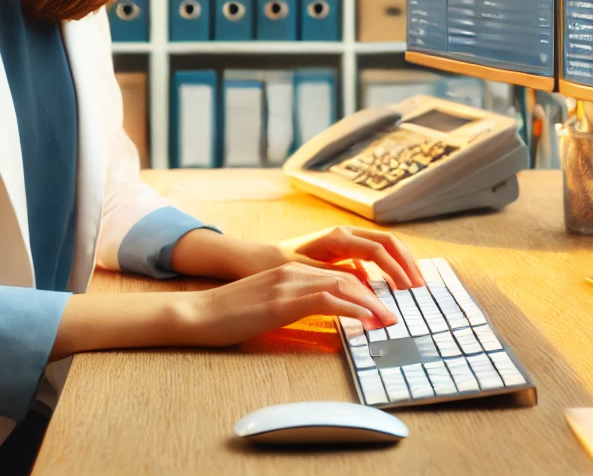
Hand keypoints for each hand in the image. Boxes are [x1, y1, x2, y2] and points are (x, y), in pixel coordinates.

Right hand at [172, 262, 398, 346]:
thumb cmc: (229, 315)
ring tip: (388, 321)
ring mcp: (287, 284)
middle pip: (349, 277)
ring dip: (371, 304)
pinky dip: (352, 309)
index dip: (366, 290)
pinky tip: (366, 321)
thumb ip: (293, 305)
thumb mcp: (267, 305)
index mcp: (290, 270)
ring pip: (343, 285)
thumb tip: (320, 317)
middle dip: (377, 295)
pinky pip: (327, 300)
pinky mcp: (282, 302)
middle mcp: (293, 271)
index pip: (339, 275)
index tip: (383, 308)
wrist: (197, 314)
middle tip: (395, 316)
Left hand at [278, 226, 424, 288]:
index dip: (396, 270)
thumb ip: (336, 277)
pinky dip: (386, 266)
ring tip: (410, 284)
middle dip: (407, 263)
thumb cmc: (278, 265)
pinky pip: (372, 253)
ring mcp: (345, 238)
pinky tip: (389, 283)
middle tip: (419, 286)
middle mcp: (345, 233)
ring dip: (400, 263)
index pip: (379, 251)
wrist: (258, 258)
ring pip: (383, 245)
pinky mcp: (343, 248)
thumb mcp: (306, 272)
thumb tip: (364, 285)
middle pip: (389, 242)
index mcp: (338, 238)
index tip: (407, 290)